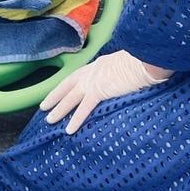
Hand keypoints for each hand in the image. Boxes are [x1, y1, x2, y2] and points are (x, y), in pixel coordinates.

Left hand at [41, 50, 171, 133]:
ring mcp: (93, 81)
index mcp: (98, 65)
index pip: (78, 76)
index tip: (58, 92)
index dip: (67, 85)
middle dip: (55, 96)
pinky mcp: (99, 91)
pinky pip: (84, 108)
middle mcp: (92, 71)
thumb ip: (117, 72)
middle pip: (67, 85)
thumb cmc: (141, 62)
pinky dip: (76, 119)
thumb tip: (119, 79)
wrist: (146, 60)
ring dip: (59, 110)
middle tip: (44, 106)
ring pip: (70, 98)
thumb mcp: (124, 64)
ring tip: (49, 120)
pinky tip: (68, 129)